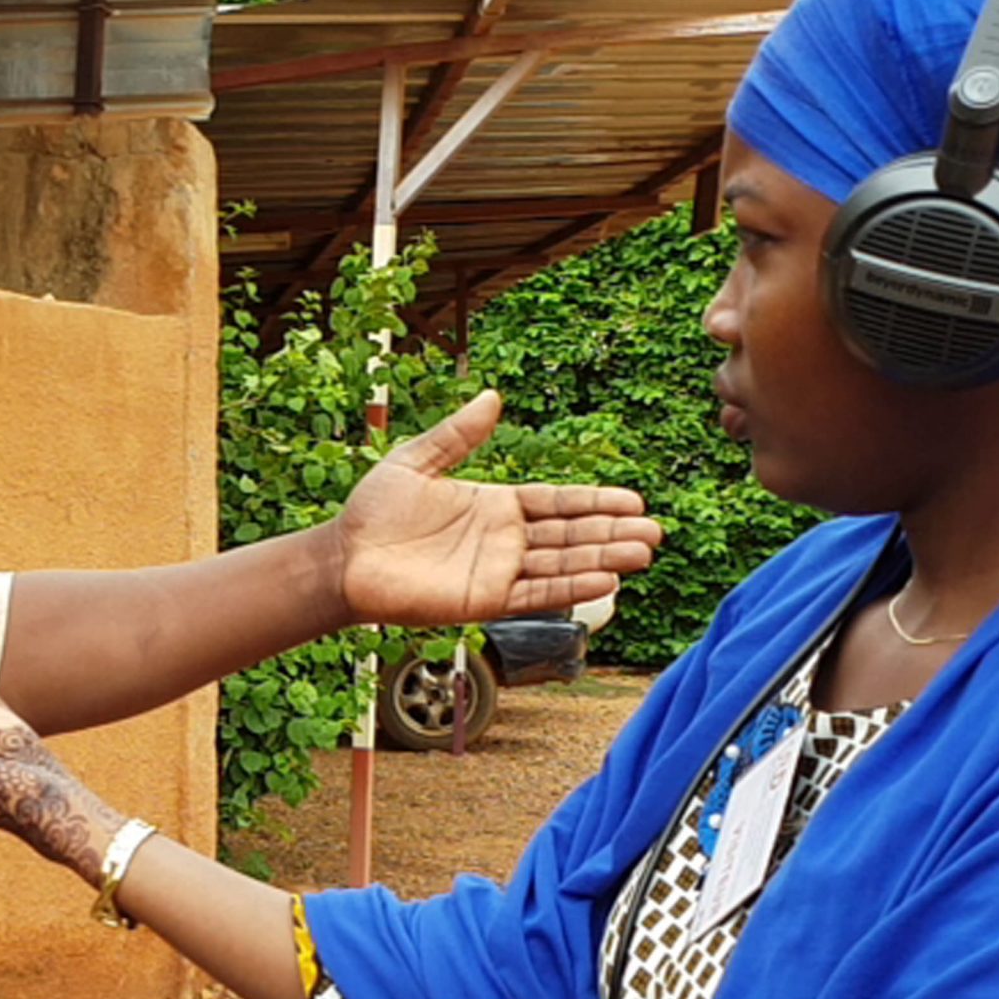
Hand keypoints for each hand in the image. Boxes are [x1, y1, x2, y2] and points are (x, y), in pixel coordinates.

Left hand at [335, 391, 662, 624]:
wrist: (343, 559)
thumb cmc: (372, 512)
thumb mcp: (415, 461)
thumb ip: (456, 435)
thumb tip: (492, 397)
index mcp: (494, 504)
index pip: (557, 503)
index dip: (594, 501)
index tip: (634, 500)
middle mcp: (503, 539)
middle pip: (569, 534)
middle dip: (612, 532)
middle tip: (655, 531)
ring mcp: (496, 571)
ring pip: (561, 565)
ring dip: (603, 559)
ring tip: (643, 554)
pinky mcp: (483, 601)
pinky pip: (534, 595)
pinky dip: (569, 589)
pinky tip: (604, 580)